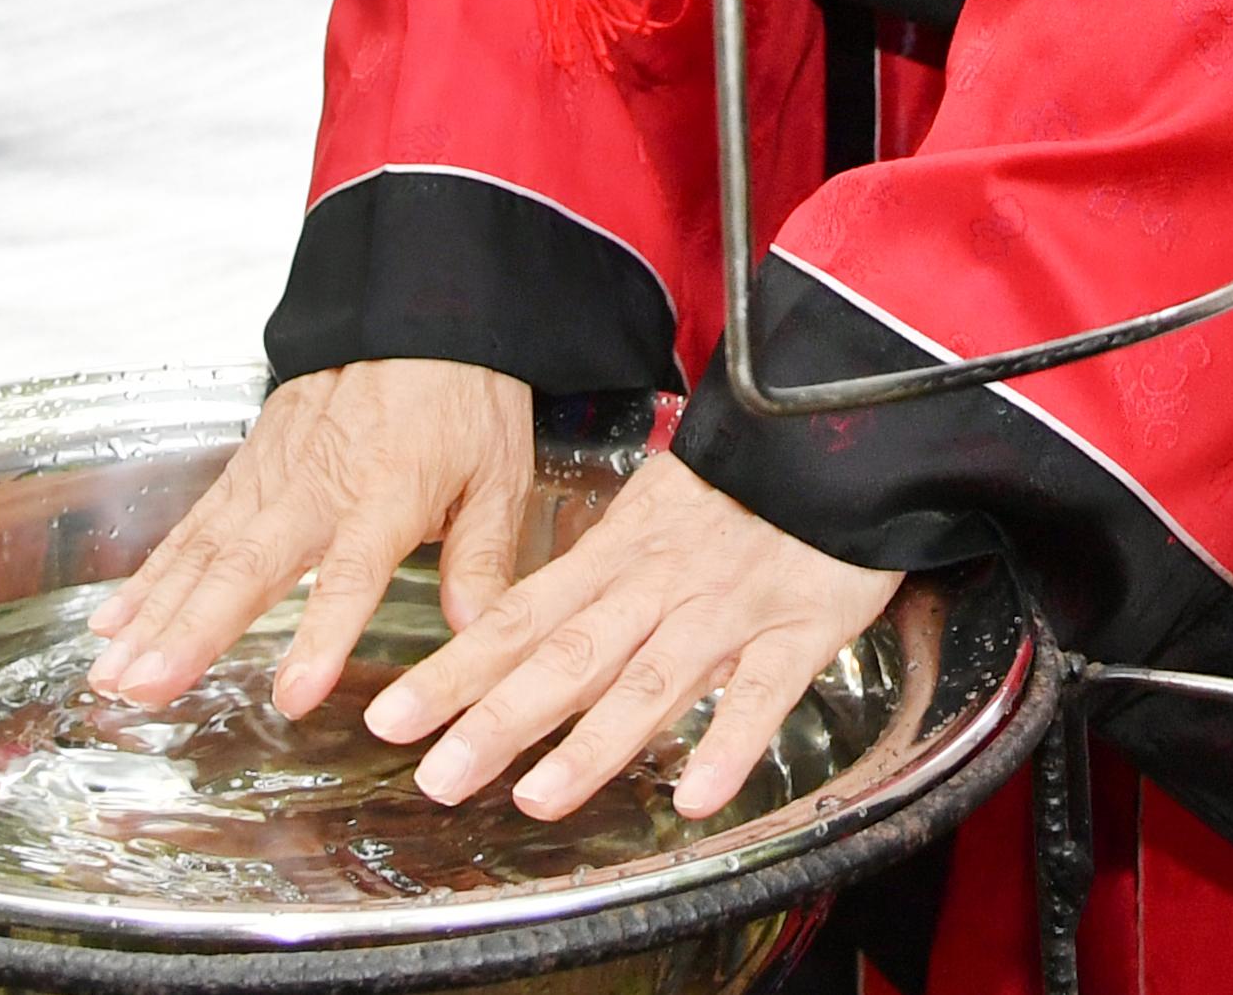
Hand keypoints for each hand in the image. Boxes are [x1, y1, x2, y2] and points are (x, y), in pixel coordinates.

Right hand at [89, 359, 536, 718]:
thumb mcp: (500, 473)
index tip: (293, 694)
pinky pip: (192, 527)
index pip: (350, 573)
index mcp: (388, 492)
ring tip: (113, 673)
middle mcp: (317, 485)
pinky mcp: (248, 465)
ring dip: (156, 614)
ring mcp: (273, 473)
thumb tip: (481, 639)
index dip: (321, 635)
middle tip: (146, 688)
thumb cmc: (464, 396)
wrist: (420, 309)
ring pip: (204, 551)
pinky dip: (150, 576)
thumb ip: (484, 561)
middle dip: (193, 631)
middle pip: (247, 566)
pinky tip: (114, 621)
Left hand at [363, 453, 899, 819]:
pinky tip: (696, 796)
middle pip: (569, 655)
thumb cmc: (741, 487)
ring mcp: (727, 608)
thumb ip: (596, 582)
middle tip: (436, 777)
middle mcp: (659, 585)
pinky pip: (763, 692)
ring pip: (653, 679)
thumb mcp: (652, 516)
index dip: (455, 669)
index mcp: (616, 557)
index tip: (390, 717)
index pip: (520, 617)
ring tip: (537, 799)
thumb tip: (522, 638)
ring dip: (594, 742)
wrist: (841, 433)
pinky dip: (729, 742)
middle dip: (499, 718)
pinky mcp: (799, 628)